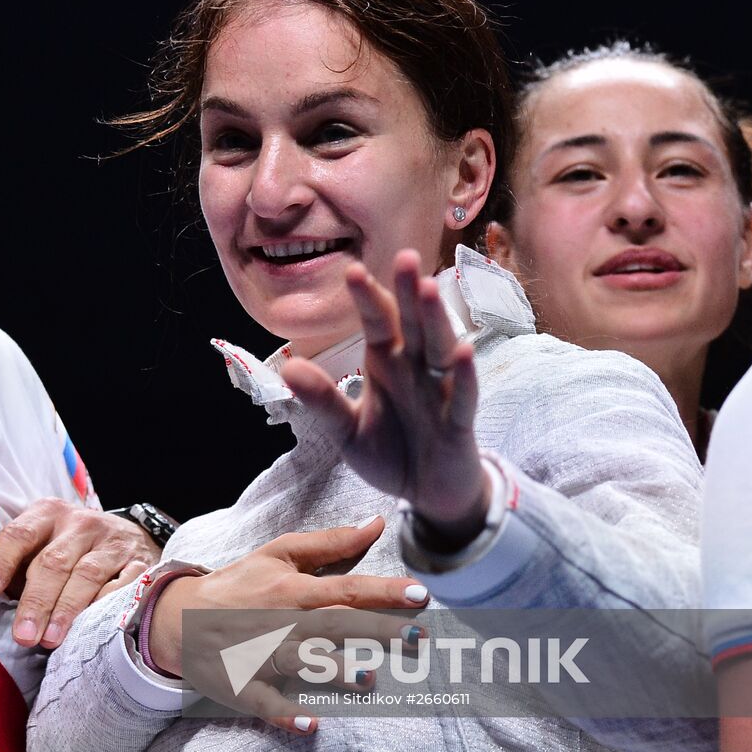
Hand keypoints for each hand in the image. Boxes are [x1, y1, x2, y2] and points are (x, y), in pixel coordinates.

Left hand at [0, 498, 160, 647]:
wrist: (125, 537)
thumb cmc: (69, 548)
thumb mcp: (41, 544)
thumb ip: (16, 566)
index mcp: (47, 514)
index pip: (19, 534)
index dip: (1, 562)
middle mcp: (80, 523)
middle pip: (53, 561)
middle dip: (36, 601)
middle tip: (23, 635)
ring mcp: (112, 541)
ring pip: (87, 574)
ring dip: (66, 609)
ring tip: (50, 639)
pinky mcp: (139, 561)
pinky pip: (122, 585)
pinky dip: (105, 606)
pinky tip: (91, 626)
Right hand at [148, 518, 429, 734]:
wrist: (179, 618)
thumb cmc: (239, 585)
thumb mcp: (278, 554)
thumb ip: (329, 542)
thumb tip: (376, 524)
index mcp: (291, 589)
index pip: (345, 588)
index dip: (384, 591)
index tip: (421, 594)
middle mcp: (281, 622)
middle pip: (335, 626)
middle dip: (377, 630)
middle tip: (418, 637)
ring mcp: (262, 656)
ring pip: (303, 664)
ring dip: (334, 672)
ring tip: (370, 678)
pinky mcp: (246, 686)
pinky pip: (268, 703)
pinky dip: (287, 713)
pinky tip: (311, 723)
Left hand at [280, 249, 489, 547]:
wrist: (429, 494)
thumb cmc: (392, 452)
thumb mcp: (346, 431)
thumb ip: (323, 401)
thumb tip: (288, 368)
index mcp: (386, 364)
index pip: (377, 324)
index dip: (367, 298)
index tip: (352, 270)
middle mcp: (415, 370)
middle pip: (412, 325)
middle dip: (408, 292)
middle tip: (405, 256)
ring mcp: (440, 393)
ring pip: (439, 350)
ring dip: (435, 320)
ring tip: (429, 289)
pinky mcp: (459, 423)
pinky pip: (462, 397)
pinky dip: (463, 377)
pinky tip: (463, 353)